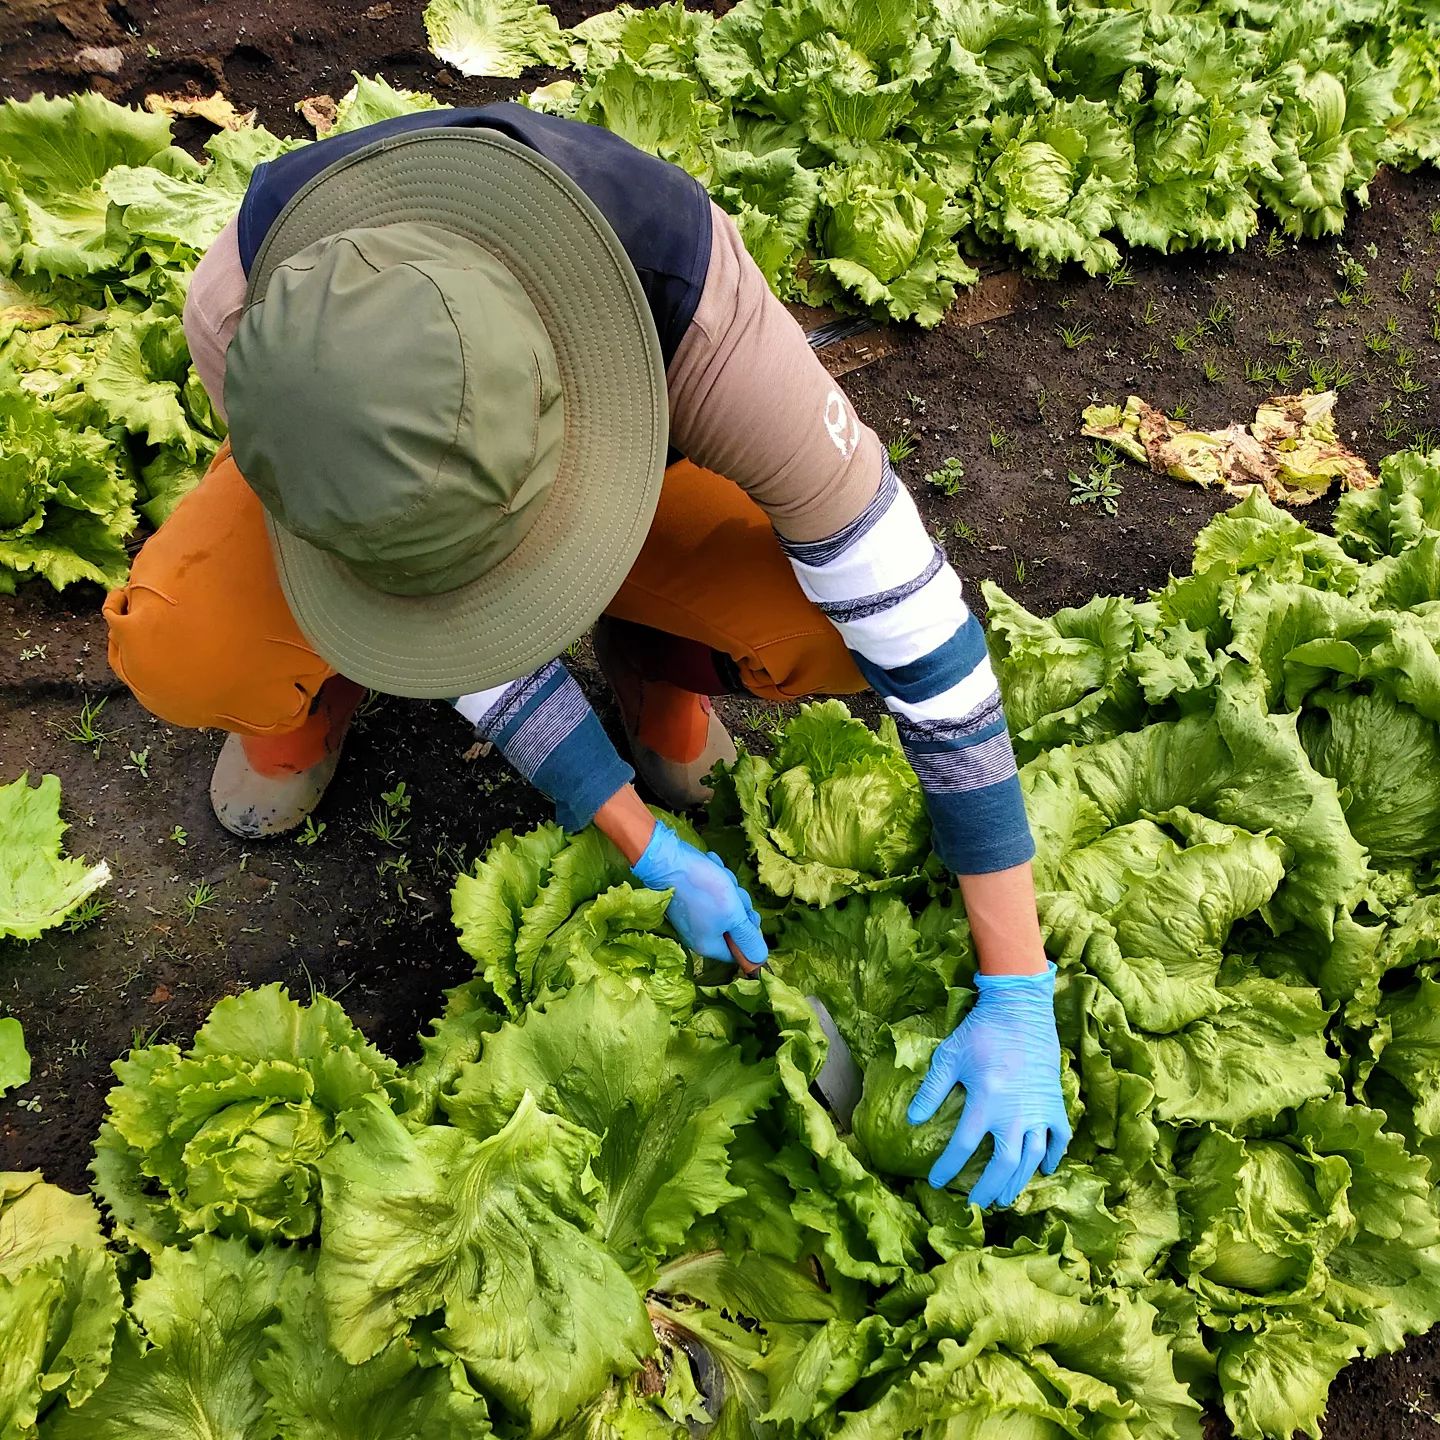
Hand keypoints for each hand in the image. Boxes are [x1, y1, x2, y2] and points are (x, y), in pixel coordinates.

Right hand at [631, 820, 767, 966]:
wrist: (670, 860)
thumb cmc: (704, 889)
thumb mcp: (734, 915)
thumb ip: (748, 938)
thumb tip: (759, 961)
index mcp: (707, 945)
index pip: (737, 952)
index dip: (749, 935)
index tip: (749, 917)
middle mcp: (697, 934)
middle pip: (732, 927)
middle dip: (738, 907)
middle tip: (733, 894)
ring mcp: (692, 916)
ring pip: (725, 906)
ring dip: (729, 889)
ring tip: (719, 877)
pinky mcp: (689, 899)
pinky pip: (712, 893)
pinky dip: (715, 879)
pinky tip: (710, 868)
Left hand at [907, 963, 1069, 1207]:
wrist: (1021, 1009)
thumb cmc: (981, 1031)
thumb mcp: (949, 1057)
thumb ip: (931, 1090)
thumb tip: (912, 1120)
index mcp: (986, 1101)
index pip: (962, 1146)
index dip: (947, 1168)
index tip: (936, 1181)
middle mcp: (1014, 1112)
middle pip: (1003, 1163)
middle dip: (989, 1188)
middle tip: (977, 1203)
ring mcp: (1038, 1109)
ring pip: (1031, 1157)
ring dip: (1018, 1180)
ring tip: (1005, 1196)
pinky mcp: (1054, 1102)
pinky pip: (1058, 1137)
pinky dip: (1052, 1156)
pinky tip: (1043, 1168)